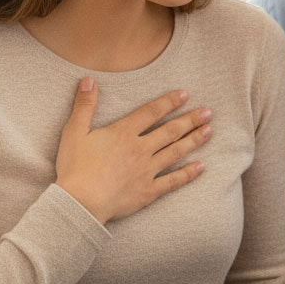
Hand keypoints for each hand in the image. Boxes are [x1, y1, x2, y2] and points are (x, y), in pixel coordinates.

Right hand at [55, 78, 211, 223]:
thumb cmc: (75, 168)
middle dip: (190, 120)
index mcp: (123, 133)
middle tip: (208, 112)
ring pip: (176, 152)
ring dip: (194, 141)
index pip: (151, 112)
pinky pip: (173, 181)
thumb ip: (84, 106)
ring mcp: (147, 171)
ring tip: (210, 131)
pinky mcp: (148, 191)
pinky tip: (201, 167)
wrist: (80, 203)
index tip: (185, 94)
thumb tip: (88, 80)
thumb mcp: (74, 132)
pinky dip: (188, 174)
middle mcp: (140, 149)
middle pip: (170, 131)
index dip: (169, 102)